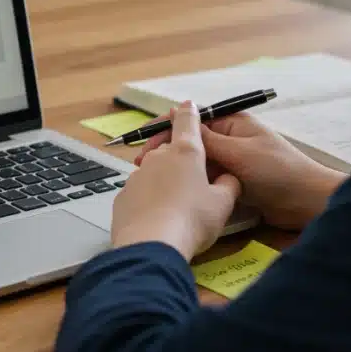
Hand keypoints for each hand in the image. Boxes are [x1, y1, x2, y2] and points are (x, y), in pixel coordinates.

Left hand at [111, 101, 241, 260]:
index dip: (189, 113)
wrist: (151, 244)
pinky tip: (156, 219)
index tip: (188, 106)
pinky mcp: (122, 196)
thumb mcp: (223, 204)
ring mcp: (137, 175)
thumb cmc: (193, 219)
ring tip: (174, 208)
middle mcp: (158, 157)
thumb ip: (228, 185)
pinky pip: (139, 192)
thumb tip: (227, 177)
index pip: (187, 122)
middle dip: (180, 161)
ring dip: (163, 182)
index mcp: (186, 152)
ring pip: (153, 172)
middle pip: (169, 150)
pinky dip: (147, 200)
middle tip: (192, 185)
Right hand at [137, 111, 345, 230]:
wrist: (306, 203)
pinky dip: (190, 184)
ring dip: (176, 169)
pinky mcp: (232, 184)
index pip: (191, 122)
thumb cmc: (277, 172)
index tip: (145, 146)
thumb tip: (178, 112)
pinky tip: (174, 193)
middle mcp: (228, 140)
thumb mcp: (238, 152)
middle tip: (142, 167)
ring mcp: (230, 162)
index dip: (165, 131)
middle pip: (189, 143)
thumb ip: (206, 138)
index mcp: (231, 123)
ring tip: (152, 181)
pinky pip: (205, 180)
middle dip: (166, 152)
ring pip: (195, 163)